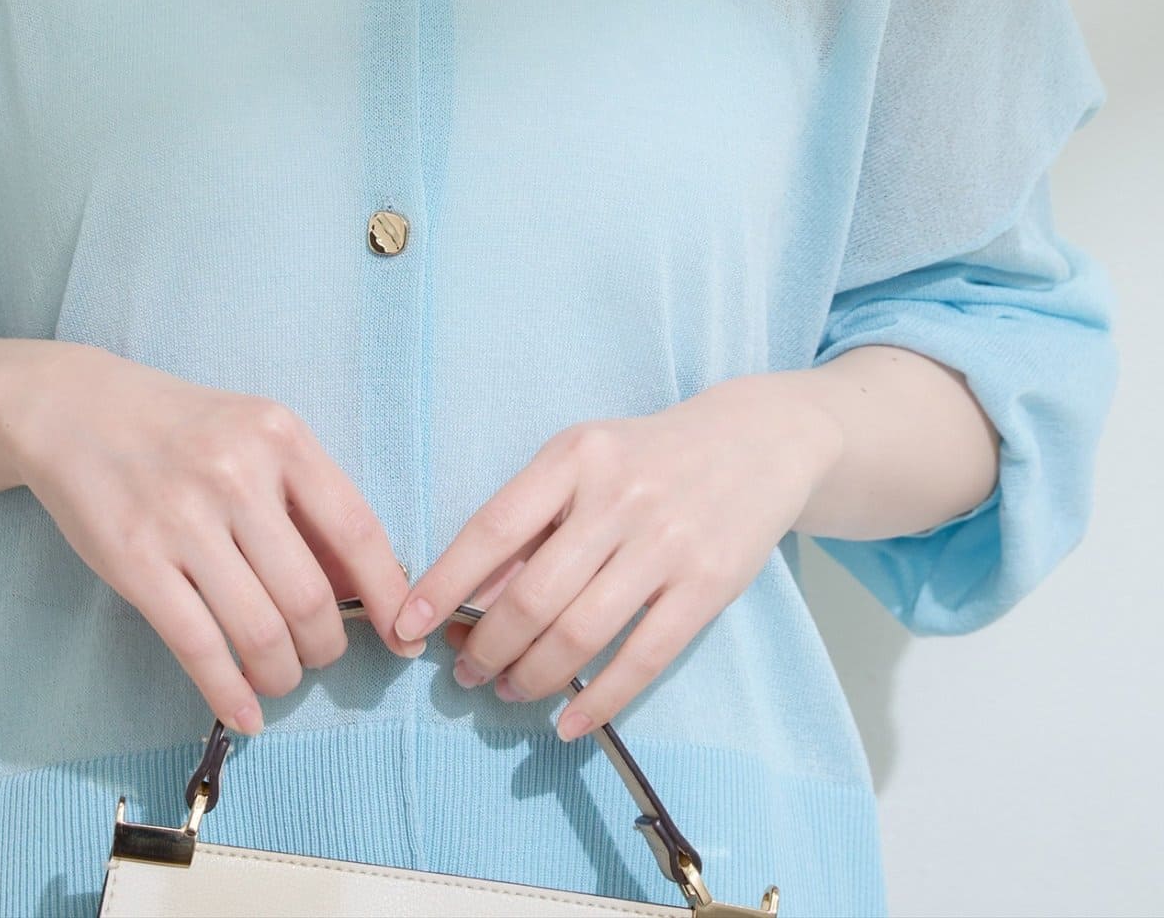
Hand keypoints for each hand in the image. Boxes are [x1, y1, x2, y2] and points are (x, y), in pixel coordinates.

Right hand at [0, 340, 424, 738]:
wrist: (79, 409)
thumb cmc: (184, 428)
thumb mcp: (258, 437)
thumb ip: (308, 502)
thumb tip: (363, 585)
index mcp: (281, 437)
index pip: (356, 531)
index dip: (387, 595)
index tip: (403, 637)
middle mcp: (236, 474)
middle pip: (309, 594)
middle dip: (327, 646)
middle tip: (320, 656)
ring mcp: (182, 519)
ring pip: (259, 629)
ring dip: (283, 673)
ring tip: (282, 677)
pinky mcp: (135, 562)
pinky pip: (197, 646)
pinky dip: (229, 693)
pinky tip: (245, 712)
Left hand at [391, 376, 843, 741]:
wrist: (756, 442)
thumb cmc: (647, 457)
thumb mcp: (583, 461)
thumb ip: (533, 519)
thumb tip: (471, 597)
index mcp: (575, 456)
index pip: (494, 527)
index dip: (444, 583)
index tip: (407, 625)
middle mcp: (619, 497)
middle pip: (534, 595)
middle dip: (487, 647)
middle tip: (466, 671)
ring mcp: (667, 543)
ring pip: (580, 633)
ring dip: (532, 677)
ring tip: (509, 690)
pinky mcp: (707, 586)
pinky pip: (642, 659)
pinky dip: (597, 701)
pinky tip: (568, 722)